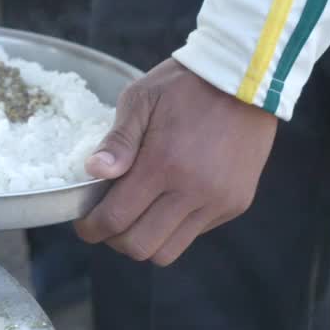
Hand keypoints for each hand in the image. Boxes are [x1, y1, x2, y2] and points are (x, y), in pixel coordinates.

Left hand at [75, 59, 277, 264]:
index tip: (83, 223)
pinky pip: (195, 234)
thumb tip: (93, 172)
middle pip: (140, 246)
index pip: (116, 219)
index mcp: (163, 164)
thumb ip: (117, 141)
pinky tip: (165, 202)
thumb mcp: (140, 100)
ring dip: (144, 240)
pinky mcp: (236, 203)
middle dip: (114, 239)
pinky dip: (172, 229)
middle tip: (105, 220)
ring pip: (169, 251)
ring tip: (134, 216)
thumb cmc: (184, 85)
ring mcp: (218, 201)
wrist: (245, 78)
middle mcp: (194, 191)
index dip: (91, 228)